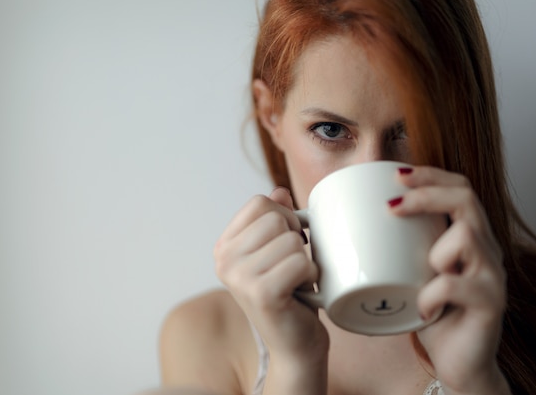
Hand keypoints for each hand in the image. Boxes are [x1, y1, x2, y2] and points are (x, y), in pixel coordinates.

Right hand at [214, 187, 327, 360]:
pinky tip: (302, 292)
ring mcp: (239, 277)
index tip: (285, 244)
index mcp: (224, 247)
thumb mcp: (280, 252)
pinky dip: (311, 275)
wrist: (296, 346)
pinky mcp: (261, 293)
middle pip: (276, 218)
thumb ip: (276, 219)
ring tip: (296, 282)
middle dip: (296, 239)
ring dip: (305, 261)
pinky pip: (300, 262)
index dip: (284, 217)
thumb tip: (279, 190)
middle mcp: (224, 260)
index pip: (260, 203)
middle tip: (292, 267)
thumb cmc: (291, 295)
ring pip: (292, 239)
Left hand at [390, 166, 509, 394]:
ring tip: (423, 275)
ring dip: (434, 251)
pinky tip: (422, 307)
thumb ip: (394, 246)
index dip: (430, 175)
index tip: (395, 175)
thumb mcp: (407, 272)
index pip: (459, 188)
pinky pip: (456, 285)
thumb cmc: (425, 312)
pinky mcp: (490, 304)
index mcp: (467, 237)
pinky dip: (431, 294)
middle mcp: (485, 250)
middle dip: (425, 195)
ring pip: (467, 236)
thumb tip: (339, 222)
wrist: (458, 363)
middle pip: (466, 199)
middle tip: (390, 207)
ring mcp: (491, 275)